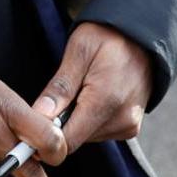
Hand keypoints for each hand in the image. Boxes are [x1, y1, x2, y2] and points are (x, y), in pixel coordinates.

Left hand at [32, 22, 156, 155]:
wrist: (142, 36)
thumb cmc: (108, 37)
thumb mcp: (79, 51)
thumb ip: (60, 87)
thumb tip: (40, 115)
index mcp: (106, 100)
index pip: (67, 140)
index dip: (46, 136)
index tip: (34, 121)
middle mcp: (121, 119)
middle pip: (75, 139)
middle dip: (61, 122)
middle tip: (61, 95)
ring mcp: (128, 125)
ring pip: (86, 137)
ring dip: (76, 119)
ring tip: (81, 90)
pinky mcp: (130, 127)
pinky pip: (99, 132)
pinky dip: (89, 119)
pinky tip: (93, 96)